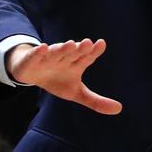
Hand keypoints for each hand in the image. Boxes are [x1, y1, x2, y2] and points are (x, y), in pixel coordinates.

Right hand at [7, 39, 121, 113]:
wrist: (31, 74)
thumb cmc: (57, 81)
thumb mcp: (76, 93)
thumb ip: (96, 101)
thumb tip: (119, 109)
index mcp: (76, 64)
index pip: (87, 57)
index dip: (94, 51)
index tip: (101, 44)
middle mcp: (64, 58)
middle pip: (73, 53)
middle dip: (80, 48)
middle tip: (87, 43)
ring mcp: (48, 58)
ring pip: (56, 52)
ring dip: (62, 49)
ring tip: (70, 45)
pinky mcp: (32, 60)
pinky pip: (35, 55)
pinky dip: (38, 52)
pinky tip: (43, 48)